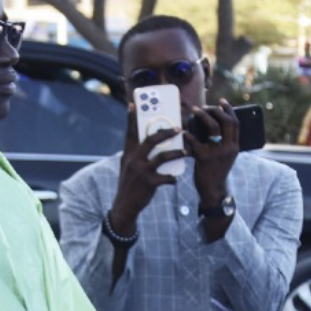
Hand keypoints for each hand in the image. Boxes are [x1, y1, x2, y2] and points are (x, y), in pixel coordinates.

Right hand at [112, 107, 180, 231]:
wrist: (125, 206)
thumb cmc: (130, 184)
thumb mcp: (129, 166)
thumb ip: (137, 154)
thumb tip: (152, 142)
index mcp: (128, 154)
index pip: (130, 132)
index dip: (131, 118)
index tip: (133, 104)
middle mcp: (133, 160)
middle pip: (151, 140)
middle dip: (166, 133)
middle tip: (179, 129)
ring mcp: (141, 171)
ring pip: (162, 157)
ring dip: (176, 153)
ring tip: (186, 151)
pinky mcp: (149, 183)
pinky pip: (166, 177)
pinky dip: (172, 178)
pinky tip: (175, 179)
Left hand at [185, 102, 239, 201]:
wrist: (213, 190)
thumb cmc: (216, 171)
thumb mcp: (226, 156)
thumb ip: (224, 142)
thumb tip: (213, 123)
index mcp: (235, 146)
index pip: (236, 123)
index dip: (229, 110)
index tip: (221, 101)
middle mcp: (229, 148)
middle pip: (226, 122)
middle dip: (215, 110)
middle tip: (205, 106)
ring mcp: (218, 153)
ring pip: (213, 128)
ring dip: (203, 116)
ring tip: (194, 110)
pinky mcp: (204, 158)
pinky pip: (195, 142)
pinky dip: (188, 135)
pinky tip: (183, 131)